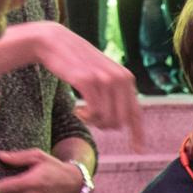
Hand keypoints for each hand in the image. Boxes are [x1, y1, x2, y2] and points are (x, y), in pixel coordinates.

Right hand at [22, 23, 145, 149]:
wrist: (53, 42)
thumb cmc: (76, 62)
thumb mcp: (102, 74)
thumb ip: (115, 92)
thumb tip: (121, 121)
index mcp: (126, 78)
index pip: (136, 113)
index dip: (137, 134)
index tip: (138, 151)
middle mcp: (120, 78)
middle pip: (120, 122)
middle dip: (105, 126)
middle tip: (89, 117)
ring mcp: (105, 79)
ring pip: (107, 119)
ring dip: (92, 122)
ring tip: (81, 111)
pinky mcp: (88, 81)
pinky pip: (94, 113)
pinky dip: (85, 117)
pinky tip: (76, 109)